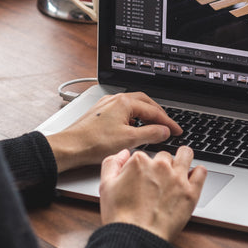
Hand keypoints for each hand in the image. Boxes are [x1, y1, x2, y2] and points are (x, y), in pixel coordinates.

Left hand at [45, 92, 182, 172]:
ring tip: (153, 126)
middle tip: (168, 126)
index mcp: (125, 102)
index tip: (177, 130)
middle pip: (145, 102)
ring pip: (133, 106)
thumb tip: (164, 131)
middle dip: (158, 114)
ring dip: (145, 115)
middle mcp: (115, 99)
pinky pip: (122, 111)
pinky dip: (133, 118)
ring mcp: (106, 105)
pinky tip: (133, 128)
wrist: (69, 147)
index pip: (154, 111)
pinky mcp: (100, 113)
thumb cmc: (93, 142)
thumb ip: (151, 134)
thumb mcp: (129, 139)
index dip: (168, 122)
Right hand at [99, 146, 206, 242]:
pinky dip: (198, 172)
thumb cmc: (120, 216)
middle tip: (158, 181)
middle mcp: (160, 166)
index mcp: (139, 162)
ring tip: (179, 169)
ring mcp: (177, 178)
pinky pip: (201, 171)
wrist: (136, 238)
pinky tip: (191, 178)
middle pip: (164, 156)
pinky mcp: (191, 192)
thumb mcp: (105, 186)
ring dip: (182, 159)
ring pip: (186, 154)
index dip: (142, 167)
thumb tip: (123, 154)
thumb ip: (112, 163)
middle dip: (161, 165)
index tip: (142, 178)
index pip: (144, 155)